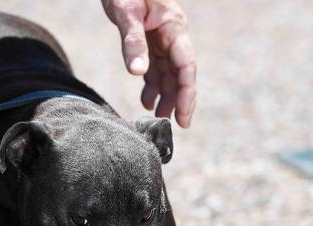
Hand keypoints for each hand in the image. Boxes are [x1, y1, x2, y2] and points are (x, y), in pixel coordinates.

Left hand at [102, 0, 196, 127]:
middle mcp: (173, 35)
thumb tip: (137, 74)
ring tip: (156, 116)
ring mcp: (163, 39)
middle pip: (181, 73)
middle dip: (179, 99)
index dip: (186, 93)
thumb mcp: (126, 13)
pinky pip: (156, 67)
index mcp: (174, 28)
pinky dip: (152, 84)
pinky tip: (146, 101)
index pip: (186, 66)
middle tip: (175, 125)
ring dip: (165, 95)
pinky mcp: (151, 41)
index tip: (183, 117)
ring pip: (169, 73)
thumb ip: (132, 42)